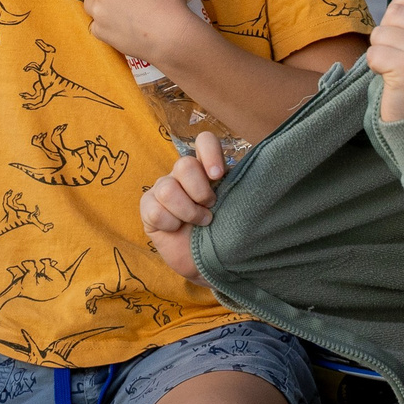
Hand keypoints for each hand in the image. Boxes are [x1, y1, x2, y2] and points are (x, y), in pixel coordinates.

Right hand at [137, 133, 227, 282]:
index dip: (210, 153)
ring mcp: (163, 188)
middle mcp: (183, 173)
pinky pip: (155, 210)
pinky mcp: (148, 207)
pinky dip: (170, 224)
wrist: (209, 262)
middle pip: (184, 164)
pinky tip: (177, 229)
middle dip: (200, 192)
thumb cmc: (224, 231)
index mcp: (206, 167)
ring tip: (200, 223)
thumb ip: (238, 187)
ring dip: (188, 212)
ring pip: (167, 188)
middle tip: (211, 207)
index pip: (204, 141)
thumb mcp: (235, 206)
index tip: (218, 175)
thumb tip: (255, 174)